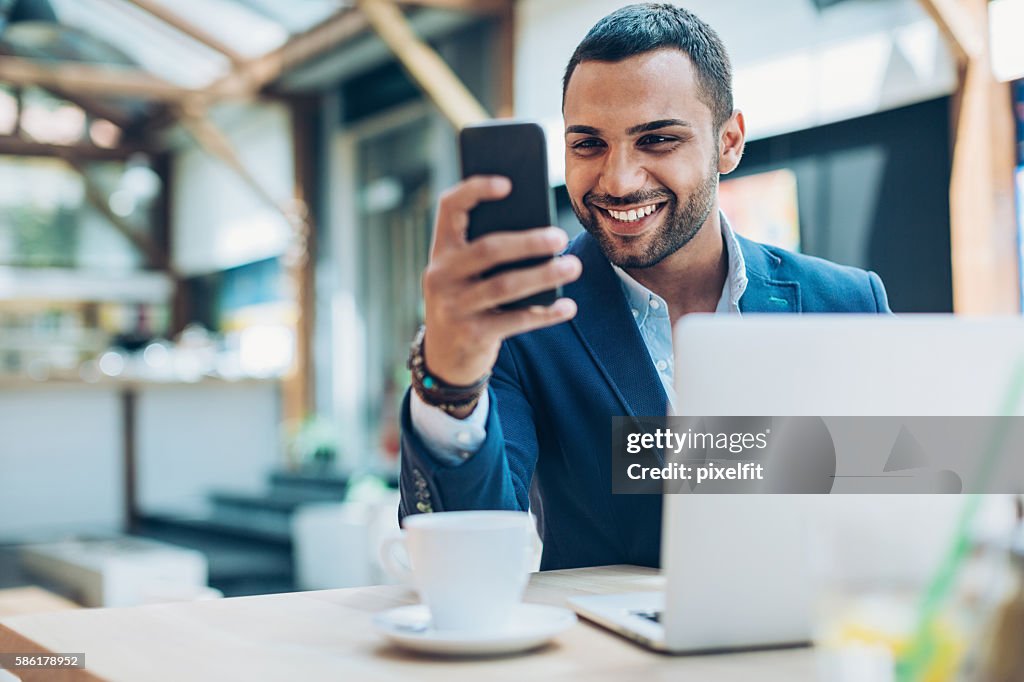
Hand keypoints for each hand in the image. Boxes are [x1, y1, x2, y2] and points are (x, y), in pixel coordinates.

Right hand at [422, 175, 581, 387]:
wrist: (445, 357)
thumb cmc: (468, 299)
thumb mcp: (465, 273)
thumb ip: (488, 250)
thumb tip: (541, 230)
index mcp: (441, 249)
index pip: (449, 206)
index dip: (475, 190)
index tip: (508, 184)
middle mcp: (441, 275)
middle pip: (488, 249)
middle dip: (528, 242)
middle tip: (560, 237)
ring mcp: (454, 306)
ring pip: (505, 285)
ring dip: (544, 275)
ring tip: (573, 266)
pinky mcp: (473, 335)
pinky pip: (515, 321)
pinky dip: (545, 313)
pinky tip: (568, 306)